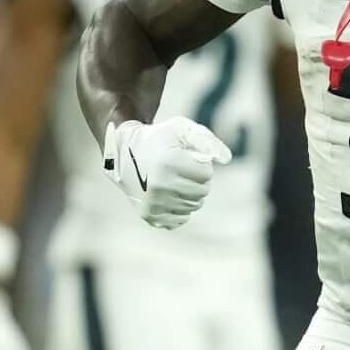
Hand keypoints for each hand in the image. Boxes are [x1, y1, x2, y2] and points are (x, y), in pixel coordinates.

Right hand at [104, 116, 228, 231]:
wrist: (123, 153)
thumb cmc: (157, 139)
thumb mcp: (181, 130)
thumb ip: (208, 141)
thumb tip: (227, 159)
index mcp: (168, 163)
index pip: (206, 174)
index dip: (200, 165)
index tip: (187, 159)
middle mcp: (160, 186)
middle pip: (201, 192)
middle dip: (197, 180)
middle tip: (183, 171)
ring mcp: (153, 203)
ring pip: (193, 206)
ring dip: (190, 194)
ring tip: (175, 181)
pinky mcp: (149, 215)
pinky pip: (180, 219)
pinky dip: (179, 209)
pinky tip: (168, 195)